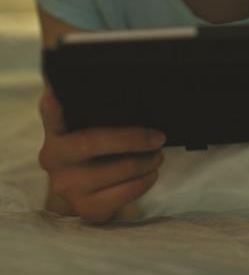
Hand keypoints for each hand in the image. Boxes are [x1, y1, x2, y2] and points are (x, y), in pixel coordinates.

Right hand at [38, 85, 166, 222]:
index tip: (55, 95)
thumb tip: (117, 80)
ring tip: (158, 155)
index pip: (50, 114)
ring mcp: (68, 186)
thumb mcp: (86, 128)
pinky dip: (143, 182)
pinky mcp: (86, 207)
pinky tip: (151, 174)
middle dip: (132, 138)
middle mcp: (54, 159)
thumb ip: (90, 109)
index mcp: (55, 132)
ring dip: (145, 162)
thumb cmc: (91, 150)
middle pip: (93, 142)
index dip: (52, 106)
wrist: (83, 192)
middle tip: (159, 137)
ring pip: (114, 171)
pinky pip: (122, 194)